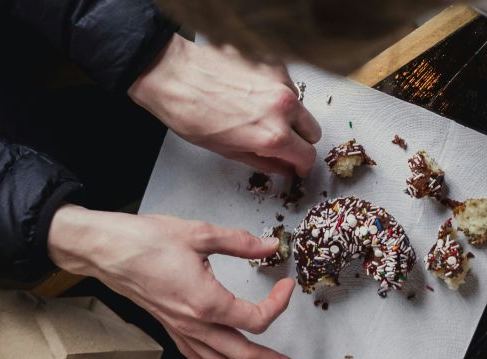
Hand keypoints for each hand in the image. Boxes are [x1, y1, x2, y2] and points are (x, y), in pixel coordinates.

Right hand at [47, 204, 303, 358]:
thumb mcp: (200, 233)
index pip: (256, 317)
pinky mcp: (169, 325)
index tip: (286, 286)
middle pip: (242, 352)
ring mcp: (181, 328)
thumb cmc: (145, 241)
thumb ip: (240, 242)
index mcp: (207, 302)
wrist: (106, 250)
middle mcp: (195, 323)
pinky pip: (194, 355)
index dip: (278, 303)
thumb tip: (269, 246)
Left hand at [129, 33, 321, 176]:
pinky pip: (286, 84)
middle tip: (281, 143)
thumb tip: (284, 168)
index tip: (297, 165)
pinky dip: (275, 92)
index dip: (302, 165)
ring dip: (288, 114)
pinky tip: (252, 93)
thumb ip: (265, 162)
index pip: (308, 156)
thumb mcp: (228, 152)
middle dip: (300, 140)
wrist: (172, 74)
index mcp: (273, 135)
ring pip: (300, 106)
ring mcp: (280, 81)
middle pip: (313, 131)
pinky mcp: (273, 62)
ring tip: (258, 113)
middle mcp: (284, 106)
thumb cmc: (191, 114)